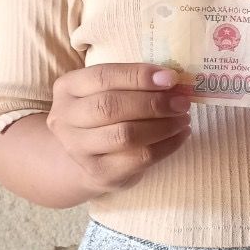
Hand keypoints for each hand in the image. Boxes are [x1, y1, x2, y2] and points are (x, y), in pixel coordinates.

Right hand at [47, 62, 193, 193]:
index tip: (170, 78)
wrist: (85, 158)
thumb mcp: (108, 91)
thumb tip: (171, 79)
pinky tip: (181, 136)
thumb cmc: (103, 115)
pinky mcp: (99, 173)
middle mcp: (65, 118)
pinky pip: (138, 158)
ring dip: (162, 126)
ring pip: (125, 135)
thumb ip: (133, 82)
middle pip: (111, 106)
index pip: (102, 77)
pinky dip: (166, 146)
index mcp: (67, 88)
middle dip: (153, 103)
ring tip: (184, 119)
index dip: (138, 76)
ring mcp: (78, 149)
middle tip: (182, 102)